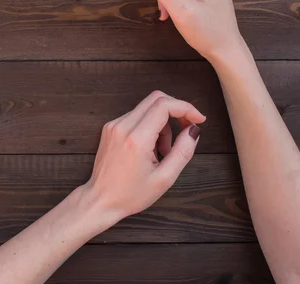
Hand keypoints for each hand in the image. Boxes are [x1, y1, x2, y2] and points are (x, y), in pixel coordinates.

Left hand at [84, 91, 205, 221]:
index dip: (186, 108)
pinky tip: (149, 149)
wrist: (101, 200)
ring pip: (147, 108)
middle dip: (176, 111)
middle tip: (186, 130)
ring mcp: (114, 125)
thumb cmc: (130, 194)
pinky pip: (136, 116)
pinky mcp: (110, 128)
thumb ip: (183, 152)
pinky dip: (150, 126)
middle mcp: (122, 126)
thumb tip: (194, 131)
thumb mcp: (164, 178)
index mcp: (136, 139)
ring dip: (162, 123)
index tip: (198, 120)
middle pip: (156, 99)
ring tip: (162, 151)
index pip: (164, 105)